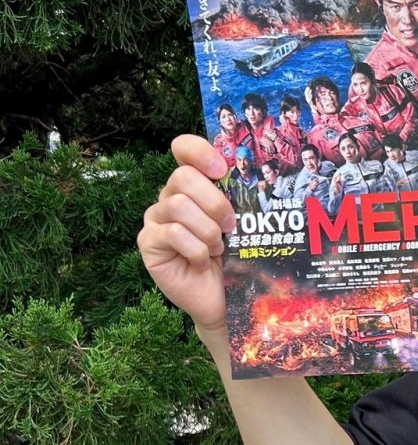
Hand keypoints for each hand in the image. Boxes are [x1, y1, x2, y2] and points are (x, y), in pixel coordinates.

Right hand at [138, 135, 234, 331]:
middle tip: (231, 226)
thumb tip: (243, 173)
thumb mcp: (240, 221)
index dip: (199, 151)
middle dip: (214, 202)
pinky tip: (203, 262)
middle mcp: (169, 197)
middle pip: (183, 177)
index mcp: (193, 185)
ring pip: (178, 205)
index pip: (184, 149)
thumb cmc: (233, 256)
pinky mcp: (147, 242)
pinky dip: (197, 250)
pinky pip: (173, 233)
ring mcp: (155, 219)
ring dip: (207, 230)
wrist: (223, 295)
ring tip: (217, 248)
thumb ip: (236, 196)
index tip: (221, 169)